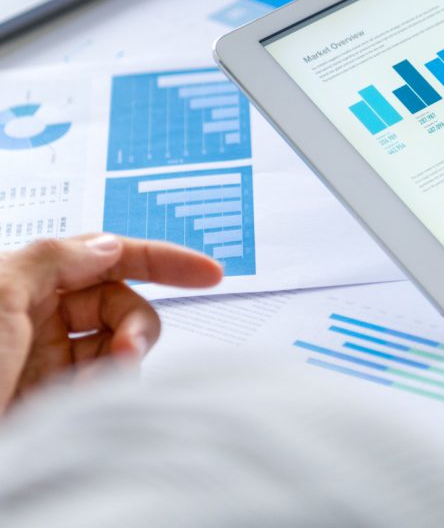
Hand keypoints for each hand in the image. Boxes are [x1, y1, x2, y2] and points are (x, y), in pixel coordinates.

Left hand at [0, 234, 221, 411]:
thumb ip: (55, 259)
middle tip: (128, 354)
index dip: (162, 260)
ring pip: (116, 348)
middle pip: (120, 303)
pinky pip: (102, 389)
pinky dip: (106, 394)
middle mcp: (37, 318)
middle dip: (136, 325)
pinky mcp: (52, 406)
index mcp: (25, 280)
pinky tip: (82, 408)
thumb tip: (108, 244)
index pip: (107, 255)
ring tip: (98, 391)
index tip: (209, 273)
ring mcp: (46, 364)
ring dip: (121, 364)